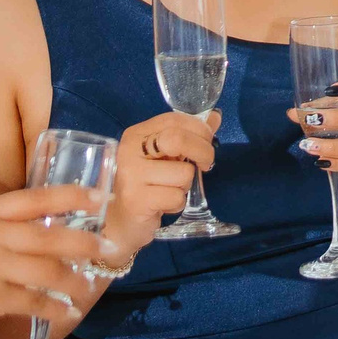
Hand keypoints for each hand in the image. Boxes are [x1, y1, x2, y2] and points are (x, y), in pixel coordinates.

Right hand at [0, 185, 119, 338]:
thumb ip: (3, 227)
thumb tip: (55, 230)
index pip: (35, 198)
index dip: (72, 197)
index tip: (101, 198)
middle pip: (50, 236)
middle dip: (86, 244)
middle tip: (109, 250)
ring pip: (49, 271)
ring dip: (75, 281)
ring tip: (87, 286)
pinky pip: (36, 301)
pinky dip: (56, 308)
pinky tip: (67, 311)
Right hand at [112, 112, 214, 251]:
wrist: (122, 221)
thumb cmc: (149, 185)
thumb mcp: (167, 157)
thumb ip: (189, 135)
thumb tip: (215, 117)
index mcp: (136, 135)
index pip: (174, 119)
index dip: (200, 129)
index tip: (207, 143)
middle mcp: (129, 151)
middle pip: (177, 139)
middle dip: (203, 151)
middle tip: (204, 165)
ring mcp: (130, 175)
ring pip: (183, 173)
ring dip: (186, 185)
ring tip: (170, 189)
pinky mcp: (136, 200)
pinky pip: (176, 197)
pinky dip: (178, 203)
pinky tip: (164, 205)